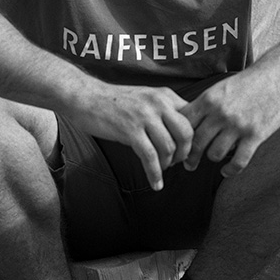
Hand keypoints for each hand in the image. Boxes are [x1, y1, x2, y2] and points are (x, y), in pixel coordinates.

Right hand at [66, 83, 195, 191]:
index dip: (193, 139)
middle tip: (178, 163)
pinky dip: (155, 174)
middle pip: (187, 133)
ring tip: (161, 170)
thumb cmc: (115, 102)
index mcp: (165, 95)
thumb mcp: (146, 99)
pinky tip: (155, 184)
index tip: (190, 153)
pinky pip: (150, 157)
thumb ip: (164, 111)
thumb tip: (182, 134)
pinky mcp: (130, 130)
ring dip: (168, 164)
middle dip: (185, 153)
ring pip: (169, 147)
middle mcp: (158, 103)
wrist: (86, 97)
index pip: (192, 118)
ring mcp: (144, 116)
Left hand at [179, 65, 279, 178]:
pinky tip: (227, 170)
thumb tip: (183, 123)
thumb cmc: (246, 83)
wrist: (276, 76)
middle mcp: (220, 113)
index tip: (178, 147)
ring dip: (213, 158)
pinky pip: (238, 161)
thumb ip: (203, 105)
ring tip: (216, 157)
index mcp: (208, 100)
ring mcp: (237, 125)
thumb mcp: (219, 89)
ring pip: (215, 154)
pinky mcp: (255, 135)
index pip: (183, 124)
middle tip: (189, 164)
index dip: (178, 139)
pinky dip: (231, 170)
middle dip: (190, 157)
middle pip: (196, 143)